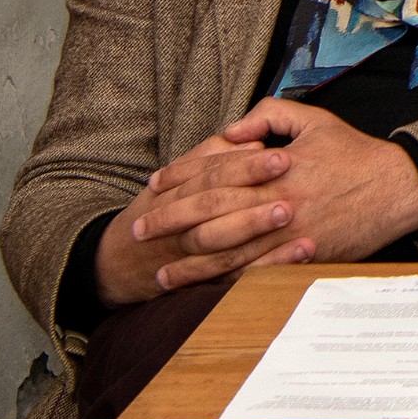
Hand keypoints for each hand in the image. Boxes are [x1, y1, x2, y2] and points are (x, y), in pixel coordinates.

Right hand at [93, 129, 304, 308]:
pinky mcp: (206, 280)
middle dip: (255, 203)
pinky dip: (269, 266)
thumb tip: (250, 139)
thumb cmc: (157, 208)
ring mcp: (192, 255)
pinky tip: (300, 254)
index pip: (213, 175)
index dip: (247, 166)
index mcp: (176, 191)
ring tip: (299, 225)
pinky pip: (237, 276)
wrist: (116, 261)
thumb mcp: (175, 176)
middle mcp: (182, 224)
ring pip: (225, 248)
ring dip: (262, 237)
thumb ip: (211, 154)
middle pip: (217, 211)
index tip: (284, 156)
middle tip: (292, 195)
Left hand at [102, 101, 417, 306]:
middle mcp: (273, 200)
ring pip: (225, 254)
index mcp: (272, 167)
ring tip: (160, 275)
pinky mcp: (300, 257)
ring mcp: (286, 233)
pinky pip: (255, 274)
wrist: (398, 186)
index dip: (176, 180)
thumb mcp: (314, 119)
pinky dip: (226, 284)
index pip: (210, 173)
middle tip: (137, 233)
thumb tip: (230, 131)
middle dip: (167, 224)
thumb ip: (269, 115)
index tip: (151, 188)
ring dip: (188, 266)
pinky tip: (205, 289)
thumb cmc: (354, 152)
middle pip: (207, 215)